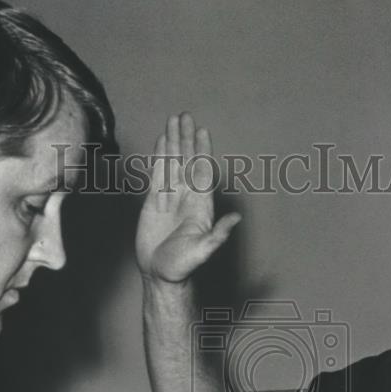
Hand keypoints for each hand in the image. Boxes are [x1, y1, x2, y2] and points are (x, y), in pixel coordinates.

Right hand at [135, 112, 240, 283]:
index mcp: (200, 206)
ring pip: (172, 164)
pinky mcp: (154, 202)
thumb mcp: (202, 252)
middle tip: (184, 115)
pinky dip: (159, 157)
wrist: (159, 276)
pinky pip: (157, 174)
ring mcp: (170, 198)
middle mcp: (186, 198)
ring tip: (172, 120)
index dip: (202, 151)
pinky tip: (161, 142)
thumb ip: (218, 234)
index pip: (202, 172)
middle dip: (186, 138)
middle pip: (186, 162)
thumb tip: (236, 220)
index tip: (202, 131)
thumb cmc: (182, 267)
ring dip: (173, 142)